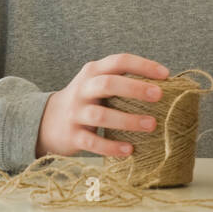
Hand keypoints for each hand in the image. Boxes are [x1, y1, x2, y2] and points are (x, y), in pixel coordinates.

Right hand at [36, 53, 170, 158]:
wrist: (45, 121)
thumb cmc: (86, 100)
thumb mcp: (98, 83)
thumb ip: (123, 80)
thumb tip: (167, 86)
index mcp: (94, 71)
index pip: (120, 61)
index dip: (143, 65)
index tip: (166, 74)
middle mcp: (83, 89)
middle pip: (108, 83)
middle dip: (136, 88)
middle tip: (160, 96)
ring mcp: (75, 113)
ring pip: (101, 115)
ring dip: (128, 120)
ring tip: (152, 125)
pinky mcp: (71, 136)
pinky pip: (92, 142)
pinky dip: (111, 147)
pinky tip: (129, 150)